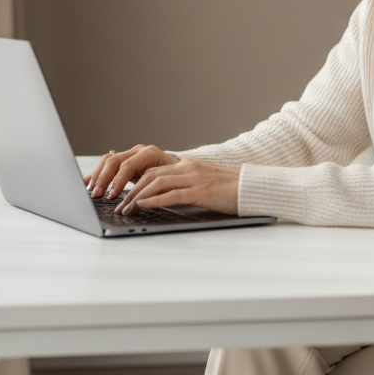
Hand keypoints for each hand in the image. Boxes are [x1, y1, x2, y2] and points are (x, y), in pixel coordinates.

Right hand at [85, 144, 178, 199]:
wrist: (180, 171)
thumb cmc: (175, 179)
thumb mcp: (167, 184)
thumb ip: (154, 190)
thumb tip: (140, 203)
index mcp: (149, 154)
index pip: (127, 165)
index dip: (117, 181)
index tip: (111, 195)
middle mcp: (138, 151)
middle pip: (114, 161)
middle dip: (104, 179)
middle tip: (97, 194)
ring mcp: (131, 154)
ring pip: (108, 160)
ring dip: (98, 176)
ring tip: (92, 190)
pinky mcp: (124, 160)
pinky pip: (107, 164)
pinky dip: (96, 173)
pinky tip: (87, 182)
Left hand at [115, 158, 239, 215]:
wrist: (253, 188)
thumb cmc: (232, 190)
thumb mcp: (205, 183)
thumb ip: (186, 186)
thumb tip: (166, 198)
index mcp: (188, 166)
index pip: (154, 172)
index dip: (135, 184)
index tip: (124, 197)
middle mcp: (188, 168)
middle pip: (150, 176)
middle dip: (131, 191)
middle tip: (119, 205)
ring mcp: (194, 179)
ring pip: (156, 184)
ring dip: (137, 197)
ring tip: (126, 209)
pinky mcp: (201, 191)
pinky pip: (172, 194)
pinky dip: (154, 200)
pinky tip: (143, 205)